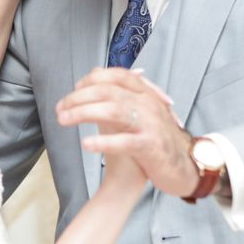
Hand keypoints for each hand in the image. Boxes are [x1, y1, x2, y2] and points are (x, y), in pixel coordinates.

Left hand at [56, 68, 198, 196]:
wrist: (184, 169)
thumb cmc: (154, 141)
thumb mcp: (136, 114)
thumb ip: (115, 97)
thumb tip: (91, 77)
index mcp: (146, 94)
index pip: (117, 75)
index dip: (92, 80)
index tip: (75, 89)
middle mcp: (149, 104)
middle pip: (108, 91)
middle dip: (78, 98)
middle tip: (59, 109)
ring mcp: (151, 124)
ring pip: (114, 111)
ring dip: (83, 113)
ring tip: (63, 120)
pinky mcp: (151, 146)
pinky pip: (125, 141)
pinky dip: (104, 141)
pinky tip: (86, 144)